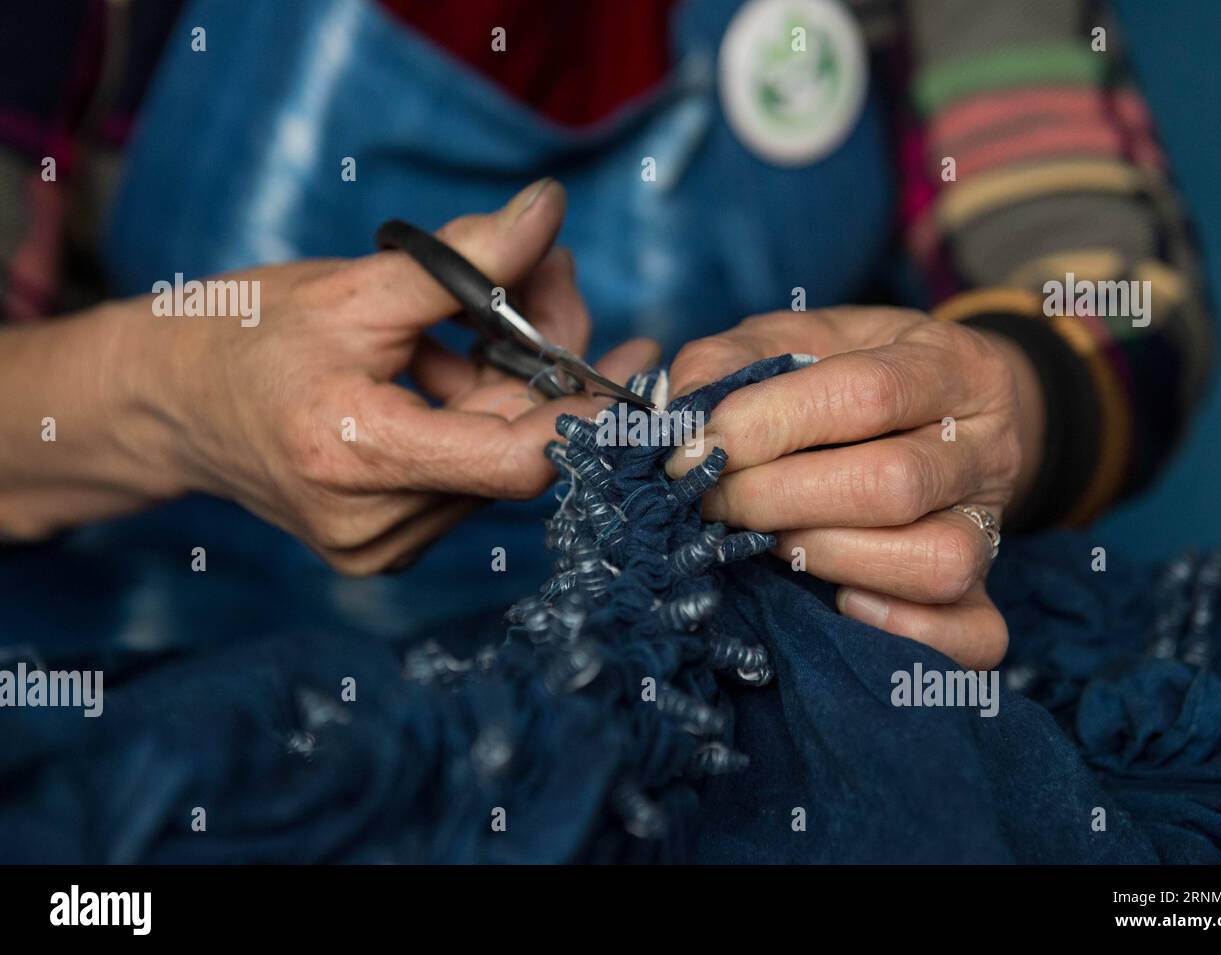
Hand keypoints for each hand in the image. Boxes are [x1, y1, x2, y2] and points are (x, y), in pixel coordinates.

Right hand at [1, 179, 656, 572]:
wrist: (168, 403)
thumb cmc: (244, 336)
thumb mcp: (354, 287)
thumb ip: (464, 260)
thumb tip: (550, 212)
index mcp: (356, 456)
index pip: (516, 459)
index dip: (585, 411)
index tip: (631, 360)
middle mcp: (375, 525)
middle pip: (513, 451)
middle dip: (546, 361)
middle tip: (553, 276)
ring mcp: (380, 546)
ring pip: (494, 462)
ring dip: (510, 383)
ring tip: (487, 309)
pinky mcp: (385, 545)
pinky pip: (465, 476)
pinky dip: (477, 415)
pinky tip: (455, 362)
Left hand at [664, 307, 1044, 668]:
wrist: (942, 416)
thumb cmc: (850, 375)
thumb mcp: (795, 339)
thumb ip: (732, 360)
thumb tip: (680, 411)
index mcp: (950, 365)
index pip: (868, 393)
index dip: (769, 423)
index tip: (694, 447)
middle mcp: (986, 447)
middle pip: (894, 484)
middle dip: (779, 499)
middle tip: (714, 501)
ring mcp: (993, 527)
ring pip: (937, 562)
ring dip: (828, 558)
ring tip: (769, 542)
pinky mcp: (987, 594)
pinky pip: (972, 634)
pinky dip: (900, 630)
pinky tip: (839, 601)